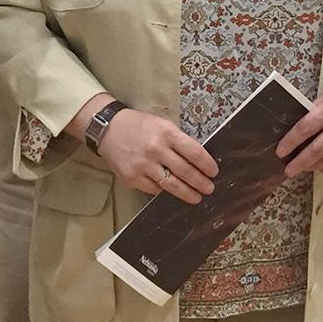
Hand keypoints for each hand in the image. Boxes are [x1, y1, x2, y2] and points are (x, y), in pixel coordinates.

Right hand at [95, 109, 217, 203]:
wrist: (108, 129)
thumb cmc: (139, 125)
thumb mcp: (162, 124)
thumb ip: (177, 141)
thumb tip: (197, 160)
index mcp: (166, 133)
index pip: (194, 153)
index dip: (207, 165)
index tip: (214, 172)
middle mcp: (156, 150)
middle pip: (185, 172)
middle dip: (201, 183)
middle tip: (209, 189)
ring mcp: (143, 166)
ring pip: (171, 185)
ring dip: (187, 193)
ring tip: (196, 197)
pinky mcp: (132, 178)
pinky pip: (154, 189)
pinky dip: (164, 190)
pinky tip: (170, 190)